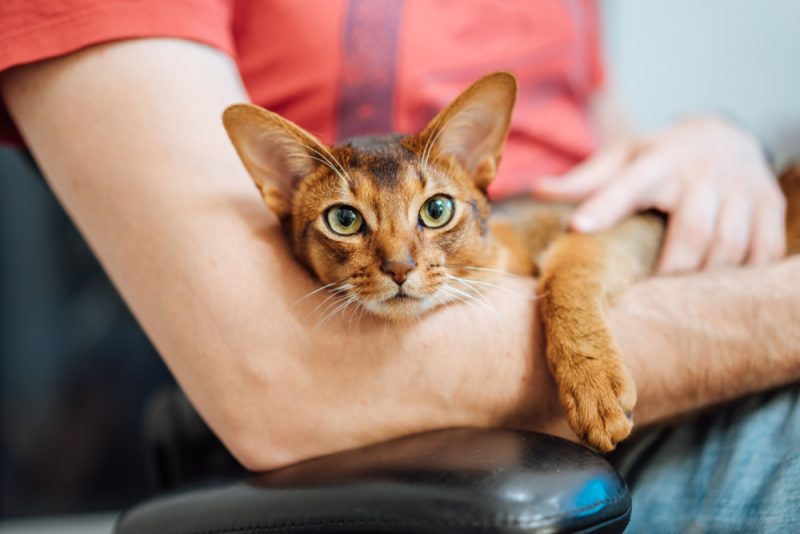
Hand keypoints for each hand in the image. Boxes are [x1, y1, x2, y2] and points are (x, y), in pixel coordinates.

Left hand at [531, 117, 785, 273]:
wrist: (722, 134)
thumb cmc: (657, 157)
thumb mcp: (621, 159)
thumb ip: (584, 181)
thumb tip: (536, 190)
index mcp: (657, 160)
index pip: (628, 184)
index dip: (604, 207)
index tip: (578, 228)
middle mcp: (702, 171)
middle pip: (693, 230)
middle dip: (672, 267)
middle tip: (652, 290)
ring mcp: (742, 186)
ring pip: (730, 244)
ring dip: (706, 275)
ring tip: (683, 291)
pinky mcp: (770, 203)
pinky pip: (763, 249)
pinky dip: (743, 272)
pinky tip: (721, 281)